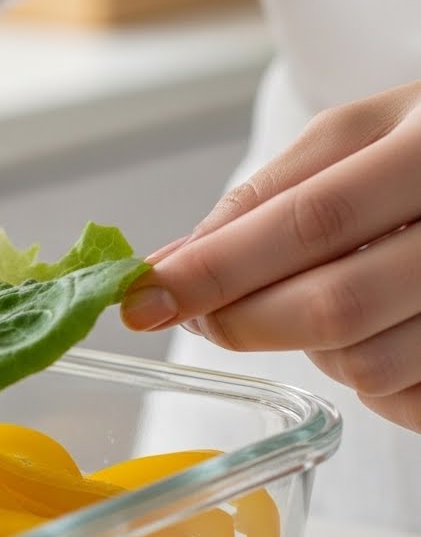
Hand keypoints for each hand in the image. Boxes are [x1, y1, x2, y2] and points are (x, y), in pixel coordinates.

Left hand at [122, 80, 420, 432]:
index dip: (216, 269)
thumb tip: (168, 266)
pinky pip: (406, 402)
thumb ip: (263, 199)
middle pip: (335, 307)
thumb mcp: (358, 135)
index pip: (310, 222)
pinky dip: (373, 378)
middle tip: (199, 315)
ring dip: (313, 349)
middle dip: (243, 321)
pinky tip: (385, 325)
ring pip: (367, 365)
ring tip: (324, 297)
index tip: (141, 299)